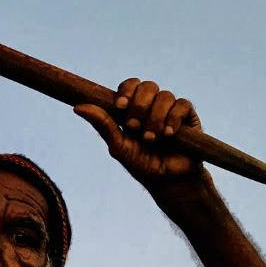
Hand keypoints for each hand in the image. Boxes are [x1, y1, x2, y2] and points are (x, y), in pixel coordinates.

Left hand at [74, 77, 211, 197]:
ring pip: (165, 95)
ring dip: (155, 117)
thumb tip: (77, 106)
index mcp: (134, 109)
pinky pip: (182, 104)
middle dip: (139, 105)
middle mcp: (153, 105)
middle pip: (147, 86)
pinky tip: (169, 134)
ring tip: (151, 139)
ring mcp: (171, 109)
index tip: (119, 106)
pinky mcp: (188, 116)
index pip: (130, 85)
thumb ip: (102, 125)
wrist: (169, 181)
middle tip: (134, 128)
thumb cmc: (142, 165)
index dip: (125, 91)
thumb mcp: (119, 146)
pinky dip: (173, 118)